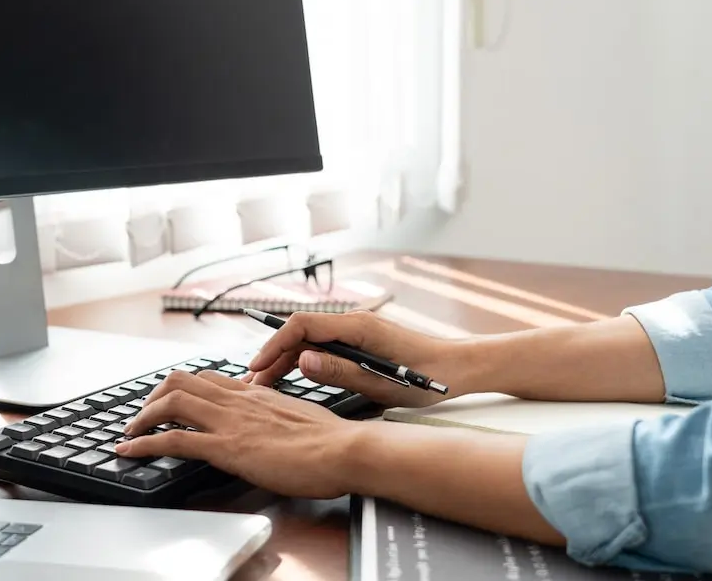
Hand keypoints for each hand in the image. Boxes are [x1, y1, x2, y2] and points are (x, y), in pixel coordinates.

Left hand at [116, 370, 360, 498]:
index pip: (207, 378)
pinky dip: (144, 444)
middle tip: (142, 416)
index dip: (180, 387)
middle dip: (152, 397)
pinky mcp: (227, 448)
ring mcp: (230, 422)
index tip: (168, 401)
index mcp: (255, 392)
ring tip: (129, 433)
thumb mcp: (297, 416)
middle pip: (180, 381)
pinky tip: (130, 451)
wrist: (345, 449)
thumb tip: (270, 424)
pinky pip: (174, 440)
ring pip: (170, 403)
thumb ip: (276, 414)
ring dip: (141, 418)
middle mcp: (238, 400)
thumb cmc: (331, 440)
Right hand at [246, 310, 460, 407]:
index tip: (257, 367)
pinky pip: (323, 349)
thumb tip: (301, 363)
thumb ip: (340, 371)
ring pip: (309, 343)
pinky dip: (303, 364)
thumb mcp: (382, 382)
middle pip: (300, 335)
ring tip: (264, 387)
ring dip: (285, 362)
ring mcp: (356, 333)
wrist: (459, 368)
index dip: (274, 344)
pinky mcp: (360, 344)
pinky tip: (290, 381)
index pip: (302, 326)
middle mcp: (354, 324)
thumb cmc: (429, 376)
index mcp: (358, 326)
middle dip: (273, 357)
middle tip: (252, 385)